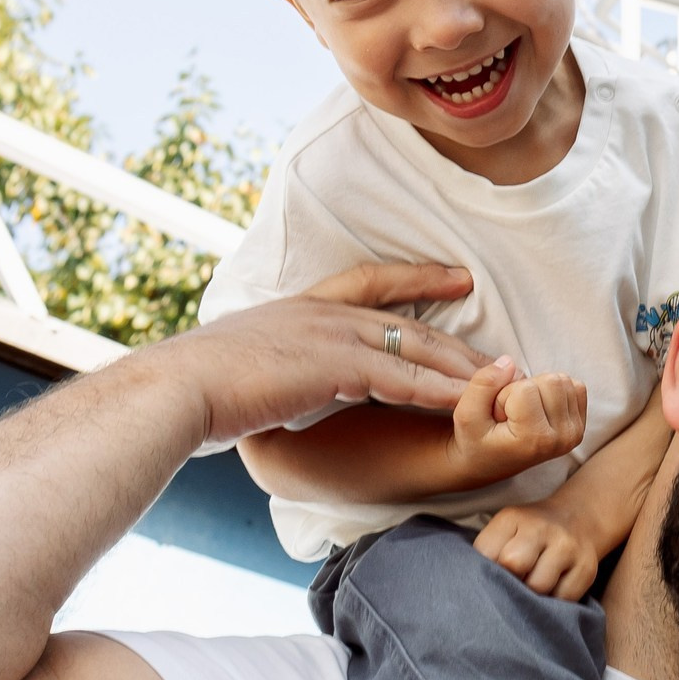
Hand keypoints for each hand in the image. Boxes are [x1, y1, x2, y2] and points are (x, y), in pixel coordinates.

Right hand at [147, 262, 485, 446]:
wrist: (175, 389)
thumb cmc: (195, 388)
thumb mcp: (239, 365)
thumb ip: (268, 366)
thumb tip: (265, 385)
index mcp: (298, 307)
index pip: (369, 282)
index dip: (417, 279)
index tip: (458, 278)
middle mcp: (320, 313)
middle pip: (405, 322)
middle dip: (456, 339)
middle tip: (501, 354)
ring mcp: (328, 336)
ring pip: (412, 349)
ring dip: (461, 367)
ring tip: (503, 382)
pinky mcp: (334, 367)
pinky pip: (401, 380)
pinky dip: (438, 391)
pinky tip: (469, 402)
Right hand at [451, 359, 588, 484]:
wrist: (487, 462)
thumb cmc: (474, 441)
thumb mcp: (465, 414)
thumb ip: (482, 384)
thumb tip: (509, 361)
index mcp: (537, 439)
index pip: (526, 388)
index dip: (505, 394)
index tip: (498, 417)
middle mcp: (563, 438)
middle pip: (551, 380)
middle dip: (524, 389)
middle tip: (510, 415)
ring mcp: (575, 432)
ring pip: (562, 380)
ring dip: (537, 389)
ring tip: (521, 414)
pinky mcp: (580, 424)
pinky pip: (574, 386)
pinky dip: (552, 390)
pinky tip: (536, 410)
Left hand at [474, 501, 600, 599]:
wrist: (577, 519)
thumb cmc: (529, 534)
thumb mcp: (505, 530)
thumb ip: (490, 552)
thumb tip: (479, 589)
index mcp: (513, 518)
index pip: (486, 553)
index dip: (485, 571)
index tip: (491, 575)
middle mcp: (542, 528)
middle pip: (513, 565)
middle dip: (509, 581)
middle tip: (513, 584)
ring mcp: (567, 548)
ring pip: (538, 587)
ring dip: (531, 595)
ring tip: (531, 588)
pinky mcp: (587, 569)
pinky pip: (562, 599)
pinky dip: (553, 602)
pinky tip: (551, 590)